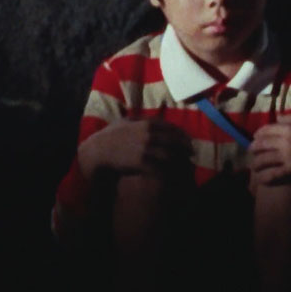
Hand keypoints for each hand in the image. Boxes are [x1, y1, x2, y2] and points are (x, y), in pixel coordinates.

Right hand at [78, 119, 192, 177]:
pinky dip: (169, 170)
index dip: (182, 134)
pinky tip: (174, 173)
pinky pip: (160, 167)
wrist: (98, 151)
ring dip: (180, 159)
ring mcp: (145, 148)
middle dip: (185, 147)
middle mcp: (148, 134)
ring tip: (186, 163)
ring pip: (170, 154)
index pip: (171, 127)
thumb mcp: (124, 122)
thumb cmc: (110, 136)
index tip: (188, 139)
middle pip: (174, 140)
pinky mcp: (141, 162)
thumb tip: (150, 118)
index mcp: (146, 123)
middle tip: (192, 152)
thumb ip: (139, 119)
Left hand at [249, 115, 290, 186]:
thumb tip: (279, 117)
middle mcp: (285, 142)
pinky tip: (260, 180)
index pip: (267, 130)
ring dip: (256, 163)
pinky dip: (265, 177)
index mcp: (289, 129)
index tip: (255, 137)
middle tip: (250, 152)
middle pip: (262, 144)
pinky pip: (274, 174)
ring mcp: (287, 156)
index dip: (258, 133)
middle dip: (253, 148)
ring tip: (253, 166)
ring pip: (264, 159)